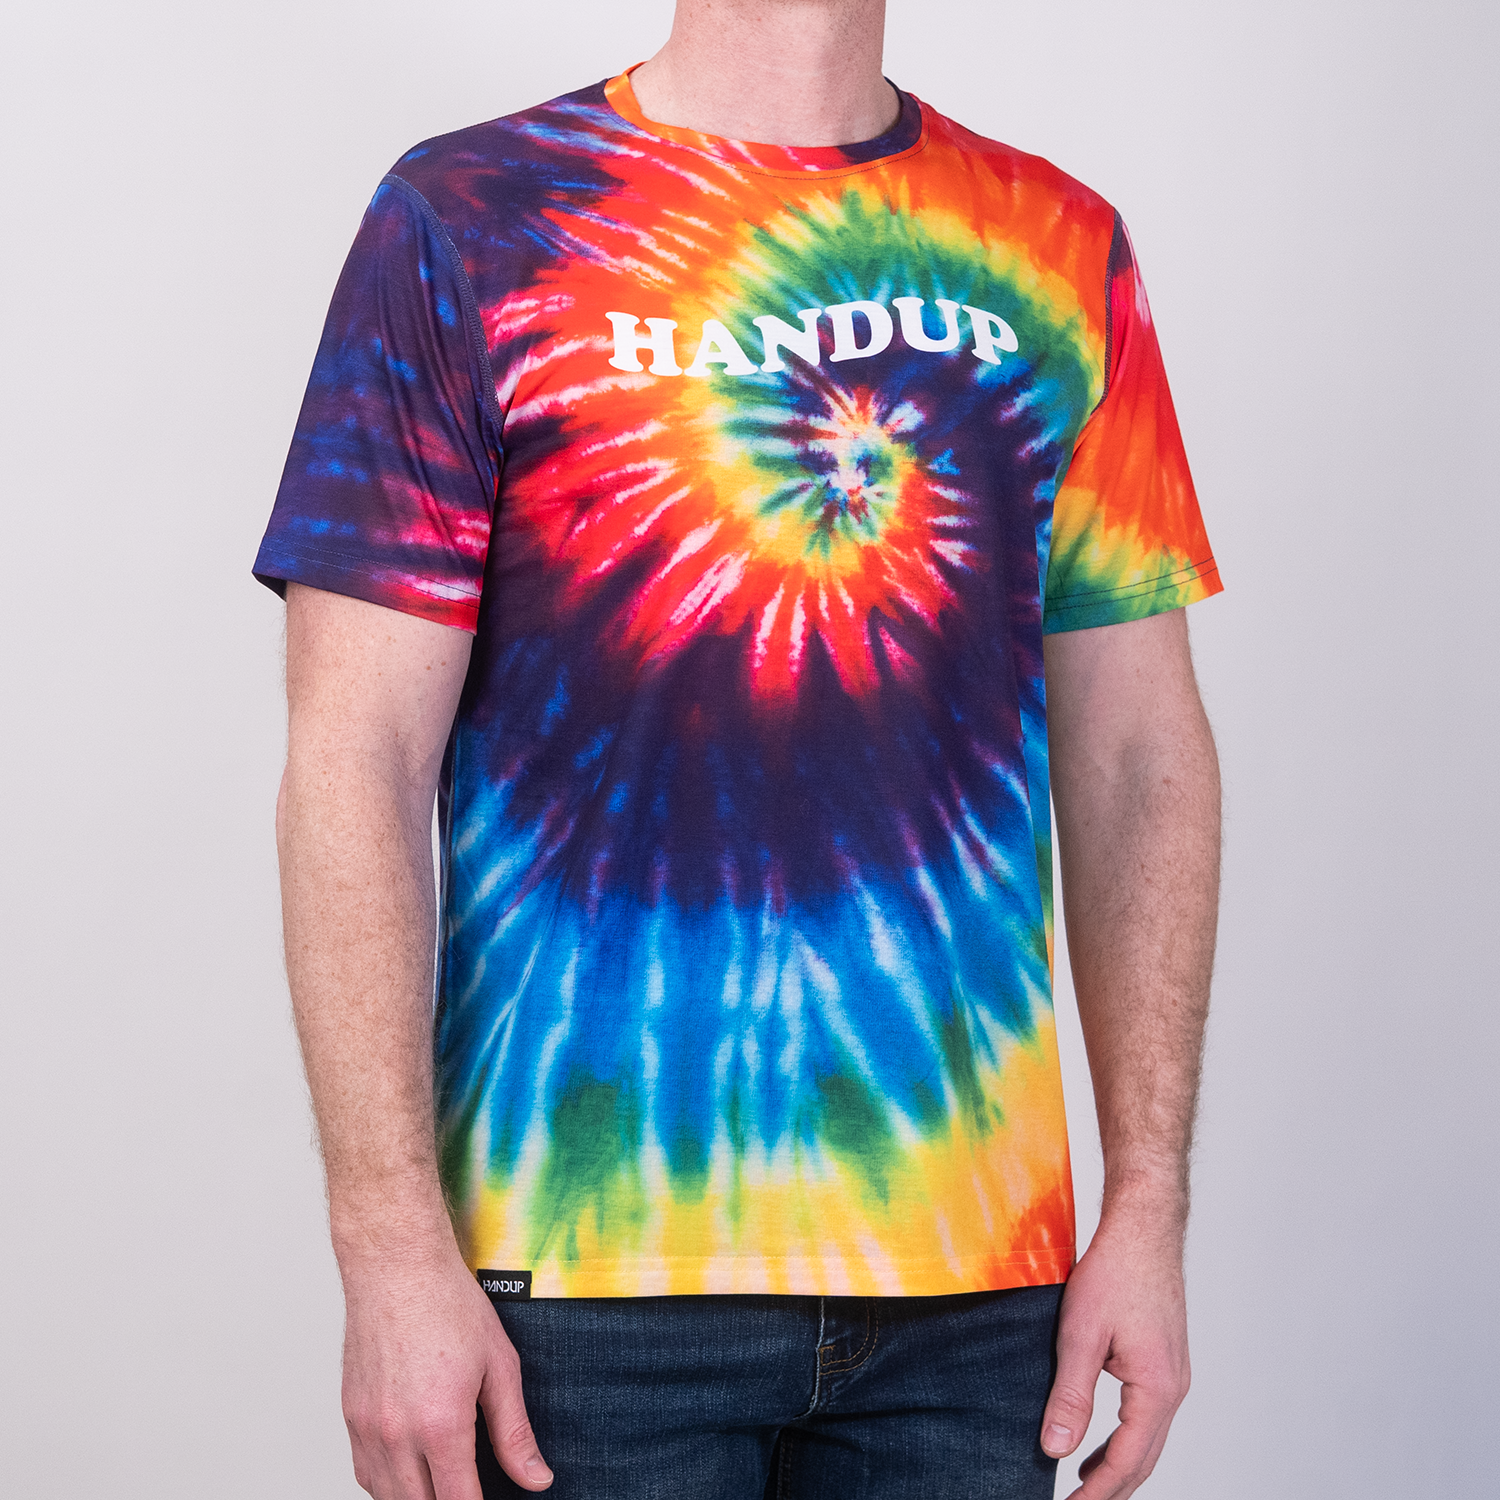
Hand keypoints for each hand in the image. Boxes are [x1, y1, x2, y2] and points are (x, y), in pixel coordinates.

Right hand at [339, 1237, 552, 1497]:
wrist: (397, 1266)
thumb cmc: (448, 1304)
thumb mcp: (500, 1365)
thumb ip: (515, 1431)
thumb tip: (536, 1478)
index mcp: (441, 1425)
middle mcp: (397, 1434)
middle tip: (471, 1485)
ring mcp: (368, 1428)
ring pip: (386, 1497)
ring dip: (417, 1497)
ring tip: (445, 1479)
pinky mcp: (351, 1416)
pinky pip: (365, 1472)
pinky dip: (388, 1482)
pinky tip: (411, 1468)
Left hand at [1040, 1211, 1190, 1498]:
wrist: (1143, 1228)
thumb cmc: (1115, 1271)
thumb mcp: (1080, 1334)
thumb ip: (1070, 1395)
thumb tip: (1056, 1448)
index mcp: (1158, 1388)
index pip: (1128, 1460)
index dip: (1098, 1491)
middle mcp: (1174, 1387)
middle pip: (1144, 1458)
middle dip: (1112, 1489)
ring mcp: (1173, 1374)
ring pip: (1147, 1438)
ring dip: (1118, 1466)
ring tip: (1085, 1486)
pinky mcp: (1164, 1360)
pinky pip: (1146, 1415)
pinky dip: (1124, 1438)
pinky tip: (1100, 1441)